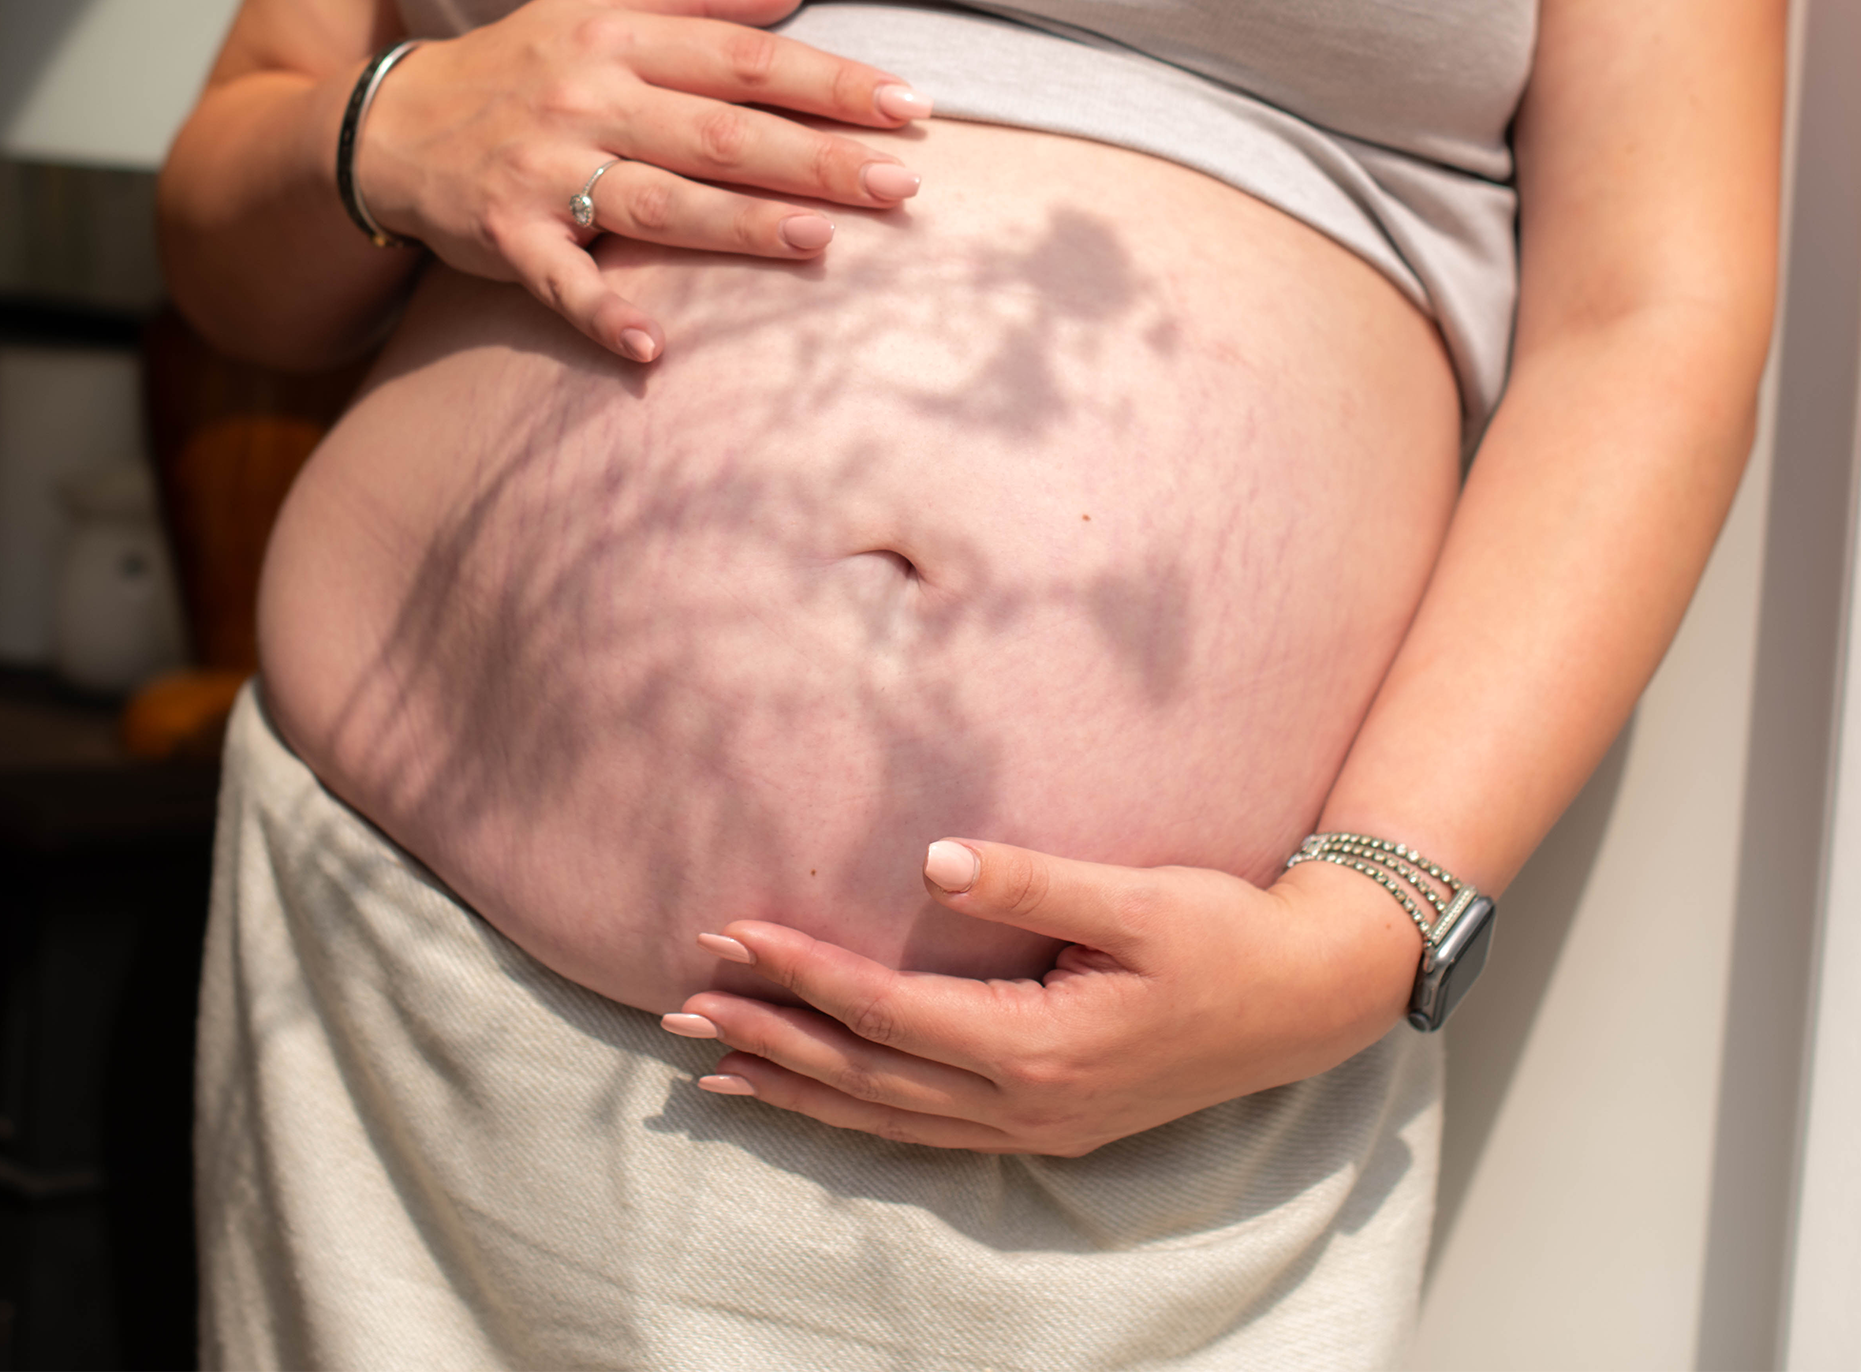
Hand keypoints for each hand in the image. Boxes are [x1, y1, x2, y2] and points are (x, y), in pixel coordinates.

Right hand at [353, 0, 930, 360]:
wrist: (394, 125)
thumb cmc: (522, 62)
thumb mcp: (598, 3)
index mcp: (618, 38)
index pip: (743, 59)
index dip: (829, 82)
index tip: (908, 105)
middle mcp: (587, 99)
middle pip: (718, 131)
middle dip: (813, 158)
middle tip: (899, 184)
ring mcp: (546, 172)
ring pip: (657, 201)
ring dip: (738, 225)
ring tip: (818, 242)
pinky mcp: (508, 237)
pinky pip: (560, 281)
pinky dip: (602, 313)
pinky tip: (653, 346)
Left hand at [664, 838, 1420, 1155]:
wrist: (1309, 1000)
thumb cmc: (1225, 937)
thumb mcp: (1136, 898)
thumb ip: (1032, 880)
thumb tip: (933, 859)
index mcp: (1040, 1048)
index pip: (886, 1013)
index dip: (802, 973)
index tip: (730, 933)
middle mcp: (1025, 1104)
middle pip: (865, 1076)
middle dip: (769, 1037)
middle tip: (679, 1004)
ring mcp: (1034, 1126)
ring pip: (885, 1118)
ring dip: (797, 1086)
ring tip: (712, 1064)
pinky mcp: (1046, 1122)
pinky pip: (921, 1129)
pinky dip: (854, 1114)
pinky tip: (815, 1097)